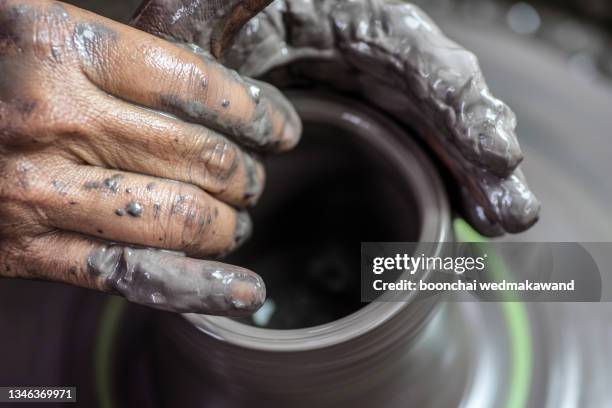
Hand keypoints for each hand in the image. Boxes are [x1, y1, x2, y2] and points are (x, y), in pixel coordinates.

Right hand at [0, 0, 300, 314]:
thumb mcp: (54, 30)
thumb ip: (142, 41)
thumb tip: (240, 36)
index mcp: (59, 44)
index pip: (198, 86)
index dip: (257, 113)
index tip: (279, 128)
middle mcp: (49, 117)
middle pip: (199, 157)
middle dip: (245, 175)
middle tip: (252, 179)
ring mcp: (34, 191)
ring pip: (180, 220)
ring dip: (228, 226)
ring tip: (235, 220)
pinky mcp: (27, 250)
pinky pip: (132, 274)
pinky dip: (199, 288)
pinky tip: (243, 290)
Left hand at [141, 0, 539, 235]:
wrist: (211, 41)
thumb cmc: (211, 20)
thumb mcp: (210, 11)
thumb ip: (230, 13)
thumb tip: (260, 19)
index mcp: (341, 19)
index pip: (413, 55)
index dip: (459, 107)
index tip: (497, 155)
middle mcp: (368, 55)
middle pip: (439, 101)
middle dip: (481, 156)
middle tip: (512, 211)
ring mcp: (370, 91)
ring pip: (432, 132)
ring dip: (471, 179)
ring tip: (502, 221)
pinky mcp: (364, 123)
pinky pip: (410, 150)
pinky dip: (438, 183)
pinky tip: (462, 216)